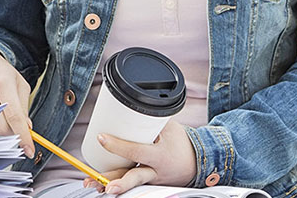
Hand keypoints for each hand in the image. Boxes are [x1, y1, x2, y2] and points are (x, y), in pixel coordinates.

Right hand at [0, 48, 33, 157]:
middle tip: (14, 126)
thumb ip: (24, 107)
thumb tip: (27, 129)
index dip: (23, 136)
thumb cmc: (0, 73)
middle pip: (1, 127)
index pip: (15, 116)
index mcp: (2, 82)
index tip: (29, 151)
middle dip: (11, 132)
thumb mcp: (18, 83)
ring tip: (0, 117)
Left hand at [84, 121, 198, 194]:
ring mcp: (151, 180)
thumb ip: (151, 122)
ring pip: (130, 184)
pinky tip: (104, 187)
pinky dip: (120, 186)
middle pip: (134, 178)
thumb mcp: (170, 129)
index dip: (117, 146)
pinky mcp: (148, 183)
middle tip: (104, 185)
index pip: (136, 151)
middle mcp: (155, 171)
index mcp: (160, 156)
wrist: (198, 163)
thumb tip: (130, 108)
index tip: (101, 138)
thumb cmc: (182, 144)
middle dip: (118, 182)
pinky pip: (133, 184)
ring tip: (98, 188)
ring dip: (113, 186)